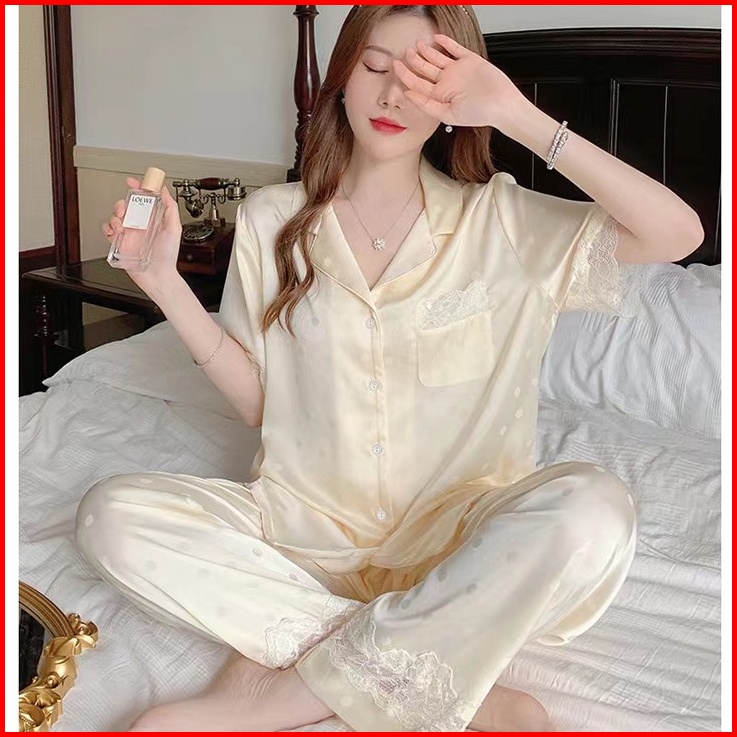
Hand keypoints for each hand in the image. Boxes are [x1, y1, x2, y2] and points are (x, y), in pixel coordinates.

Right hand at [104, 177, 182, 297]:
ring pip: (115, 217)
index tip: (133, 182)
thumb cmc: (168, 257)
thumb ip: (170, 208)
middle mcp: (140, 225)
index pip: (143, 200)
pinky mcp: (120, 244)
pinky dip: (108, 228)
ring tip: (122, 226)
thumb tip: (165, 190)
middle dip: (121, 204)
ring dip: (115, 217)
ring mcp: (129, 234)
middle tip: (125, 210)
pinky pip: (108, 231)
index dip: (137, 188)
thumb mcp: (174, 229)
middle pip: (125, 206)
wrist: (158, 276)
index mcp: (153, 220)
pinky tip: (115, 232)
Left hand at [393, 34, 525, 132]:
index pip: (417, 84)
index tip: (395, 66)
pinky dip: (446, 42)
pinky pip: (455, 49)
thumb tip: (408, 94)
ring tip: (416, 45)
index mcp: (440, 96)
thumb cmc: (479, 113)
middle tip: (404, 53)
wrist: (502, 104)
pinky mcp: (470, 60)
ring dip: (426, 51)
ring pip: (437, 57)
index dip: (405, 75)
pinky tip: (436, 38)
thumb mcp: (447, 115)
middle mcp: (447, 83)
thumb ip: (427, 105)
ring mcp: (457, 70)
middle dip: (413, 61)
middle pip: (425, 69)